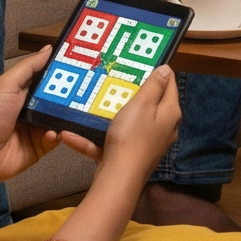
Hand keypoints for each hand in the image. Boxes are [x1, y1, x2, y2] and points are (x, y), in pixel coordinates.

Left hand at [0, 49, 94, 190]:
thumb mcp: (6, 85)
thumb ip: (28, 67)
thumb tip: (49, 49)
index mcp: (23, 90)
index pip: (48, 77)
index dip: (63, 70)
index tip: (84, 61)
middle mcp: (33, 107)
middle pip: (59, 97)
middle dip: (73, 92)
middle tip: (92, 86)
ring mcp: (39, 127)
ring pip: (61, 117)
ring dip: (68, 114)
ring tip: (79, 109)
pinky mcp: (42, 146)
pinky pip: (57, 138)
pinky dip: (57, 135)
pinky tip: (53, 132)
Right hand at [91, 64, 183, 180]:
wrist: (119, 178)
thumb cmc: (131, 138)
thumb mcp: (142, 104)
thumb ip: (153, 86)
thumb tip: (166, 69)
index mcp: (169, 112)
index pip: (170, 83)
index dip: (157, 71)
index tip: (140, 61)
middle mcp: (164, 127)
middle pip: (151, 102)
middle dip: (133, 92)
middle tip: (115, 79)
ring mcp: (148, 143)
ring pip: (130, 122)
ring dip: (110, 114)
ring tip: (93, 103)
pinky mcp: (132, 155)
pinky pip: (113, 141)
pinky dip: (95, 138)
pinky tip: (71, 136)